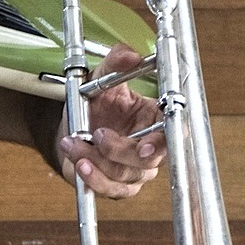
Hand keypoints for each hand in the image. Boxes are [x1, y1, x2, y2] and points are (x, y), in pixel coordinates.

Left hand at [55, 43, 166, 199]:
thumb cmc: (95, 106)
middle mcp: (150, 148)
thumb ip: (114, 64)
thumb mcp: (100, 79)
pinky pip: (110, 190)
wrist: (73, 129)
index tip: (146, 147)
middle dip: (120, 151)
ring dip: (97, 161)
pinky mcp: (118, 186)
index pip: (172, 135)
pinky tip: (79, 163)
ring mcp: (135, 171)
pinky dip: (92, 178)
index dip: (162, 143)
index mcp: (156, 120)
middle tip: (98, 135)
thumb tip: (128, 54)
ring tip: (74, 144)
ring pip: (124, 176)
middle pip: (147, 161)